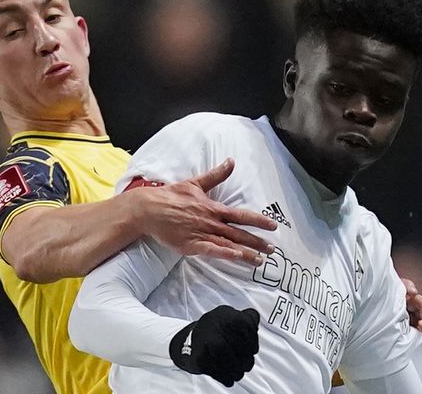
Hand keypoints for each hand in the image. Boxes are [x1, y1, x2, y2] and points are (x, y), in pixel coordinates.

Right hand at [134, 158, 277, 265]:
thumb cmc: (171, 195)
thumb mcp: (195, 183)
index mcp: (213, 207)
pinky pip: (211, 250)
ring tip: (260, 260)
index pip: (241, 215)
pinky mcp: (190, 245)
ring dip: (245, 253)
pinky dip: (224, 253)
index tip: (273, 226)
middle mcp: (210, 222)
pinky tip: (236, 258)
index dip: (258, 220)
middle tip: (273, 250)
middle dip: (257, 242)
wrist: (148, 209)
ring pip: (228, 244)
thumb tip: (231, 161)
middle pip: (239, 233)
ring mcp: (201, 234)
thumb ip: (216, 175)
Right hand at [169, 305, 259, 386]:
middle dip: (246, 359)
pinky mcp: (198, 356)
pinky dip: (225, 377)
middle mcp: (213, 322)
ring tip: (238, 374)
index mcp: (224, 313)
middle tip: (247, 365)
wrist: (186, 345)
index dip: (253, 340)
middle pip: (238, 343)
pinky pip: (215, 369)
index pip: (246, 324)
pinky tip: (229, 379)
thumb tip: (255, 319)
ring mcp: (203, 338)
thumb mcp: (230, 321)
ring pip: (225, 354)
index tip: (253, 350)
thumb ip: (247, 319)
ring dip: (236, 369)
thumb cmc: (214, 335)